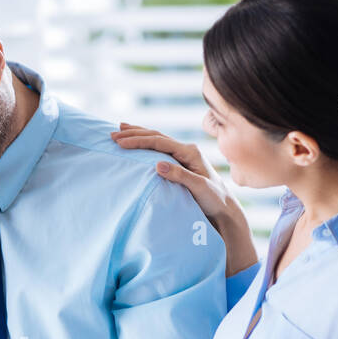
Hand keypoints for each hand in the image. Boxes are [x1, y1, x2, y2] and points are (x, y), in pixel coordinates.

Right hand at [110, 122, 256, 274]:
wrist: (224, 208)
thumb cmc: (214, 200)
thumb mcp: (199, 188)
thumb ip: (180, 175)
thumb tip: (157, 164)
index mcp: (190, 152)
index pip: (159, 142)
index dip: (138, 140)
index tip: (120, 142)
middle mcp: (186, 150)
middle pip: (155, 136)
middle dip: (133, 134)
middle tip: (113, 134)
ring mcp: (183, 155)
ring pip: (156, 140)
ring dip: (138, 135)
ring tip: (120, 130)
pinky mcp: (180, 163)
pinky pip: (159, 149)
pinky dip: (145, 144)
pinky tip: (137, 142)